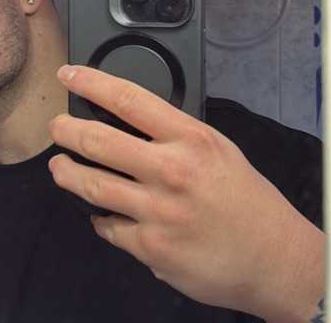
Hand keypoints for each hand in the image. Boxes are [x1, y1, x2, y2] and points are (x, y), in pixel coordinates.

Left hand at [48, 65, 324, 322]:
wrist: (274, 257)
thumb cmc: (246, 199)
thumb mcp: (216, 148)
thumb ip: (173, 132)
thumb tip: (127, 118)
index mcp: (190, 139)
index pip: (129, 99)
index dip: (91, 82)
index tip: (68, 74)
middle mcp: (171, 171)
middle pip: (98, 141)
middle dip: (65, 130)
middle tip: (56, 127)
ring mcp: (158, 212)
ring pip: (91, 185)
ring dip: (66, 173)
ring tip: (59, 165)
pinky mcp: (151, 248)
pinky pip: (108, 226)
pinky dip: (99, 217)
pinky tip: (100, 213)